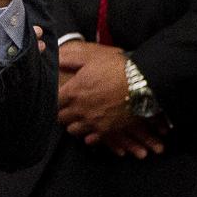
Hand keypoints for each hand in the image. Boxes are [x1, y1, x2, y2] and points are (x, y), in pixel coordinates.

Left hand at [56, 41, 167, 157]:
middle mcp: (79, 109)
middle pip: (61, 118)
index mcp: (73, 92)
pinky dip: (89, 135)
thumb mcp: (93, 57)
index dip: (57, 99)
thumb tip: (57, 60)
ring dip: (74, 124)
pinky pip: (90, 139)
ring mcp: (92, 121)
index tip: (62, 96)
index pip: (54, 101)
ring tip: (81, 117)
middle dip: (63, 112)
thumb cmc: (117, 67)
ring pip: (73, 130)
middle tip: (70, 107)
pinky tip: (93, 128)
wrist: (142, 83)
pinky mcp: (106, 130)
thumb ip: (71, 59)